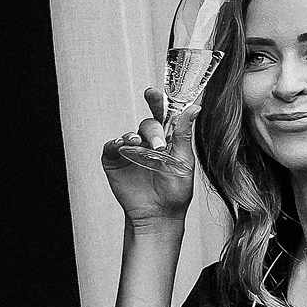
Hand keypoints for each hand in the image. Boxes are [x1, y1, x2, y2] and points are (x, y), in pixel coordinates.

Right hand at [102, 87, 195, 224]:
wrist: (159, 214)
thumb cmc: (175, 190)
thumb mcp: (184, 162)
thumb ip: (185, 134)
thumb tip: (195, 108)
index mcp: (168, 140)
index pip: (164, 115)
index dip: (158, 102)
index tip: (153, 92)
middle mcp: (148, 142)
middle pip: (148, 124)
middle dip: (153, 131)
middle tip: (158, 145)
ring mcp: (131, 150)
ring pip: (130, 133)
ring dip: (134, 137)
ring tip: (138, 145)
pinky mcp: (115, 160)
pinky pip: (112, 146)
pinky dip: (116, 143)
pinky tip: (122, 145)